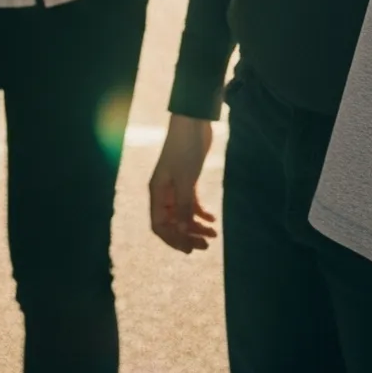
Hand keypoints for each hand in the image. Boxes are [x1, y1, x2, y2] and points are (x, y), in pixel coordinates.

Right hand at [147, 115, 216, 252]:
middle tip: (206, 245)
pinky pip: (192, 203)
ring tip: (214, 235)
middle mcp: (164, 192)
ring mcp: (176, 187)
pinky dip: (201, 212)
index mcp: (157, 192)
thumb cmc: (185, 150)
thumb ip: (183, 207)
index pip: (159, 225)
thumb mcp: (185, 181)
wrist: (193, 124)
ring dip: (197, 226)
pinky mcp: (188, 180)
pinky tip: (213, 219)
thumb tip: (181, 232)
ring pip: (183, 214)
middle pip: (172, 223)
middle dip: (188, 235)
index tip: (190, 249)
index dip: (173, 239)